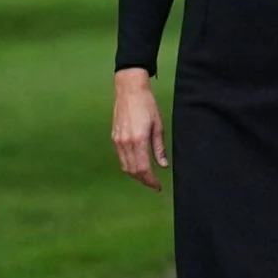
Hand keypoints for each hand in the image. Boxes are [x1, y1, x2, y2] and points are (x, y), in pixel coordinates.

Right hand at [111, 68, 166, 190]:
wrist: (129, 90)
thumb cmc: (147, 105)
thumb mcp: (158, 126)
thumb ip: (159, 147)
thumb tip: (163, 165)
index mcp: (138, 140)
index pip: (143, 168)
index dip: (151, 181)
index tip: (158, 187)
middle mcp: (125, 143)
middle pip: (133, 170)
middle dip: (144, 180)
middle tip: (154, 184)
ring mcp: (117, 140)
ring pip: (125, 166)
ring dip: (136, 175)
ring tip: (148, 177)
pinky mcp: (114, 137)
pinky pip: (121, 158)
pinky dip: (129, 166)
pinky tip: (138, 165)